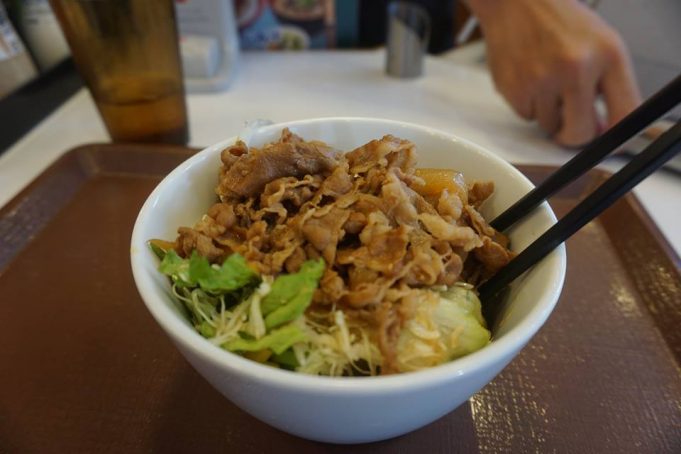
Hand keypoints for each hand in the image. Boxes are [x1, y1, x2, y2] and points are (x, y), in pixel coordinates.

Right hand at [468, 0, 640, 146]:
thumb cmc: (559, 21)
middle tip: (569, 122)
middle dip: (574, 133)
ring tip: (545, 82)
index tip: (606, 136)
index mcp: (608, 55)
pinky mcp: (515, 89)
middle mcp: (576, 68)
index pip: (624, 113)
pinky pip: (526, 116)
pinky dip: (527, 105)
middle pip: (580, 133)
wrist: (517, 2)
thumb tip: (602, 129)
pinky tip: (528, 78)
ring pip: (549, 126)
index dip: (614, 133)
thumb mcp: (599, 44)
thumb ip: (607, 86)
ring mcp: (543, 80)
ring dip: (548, 113)